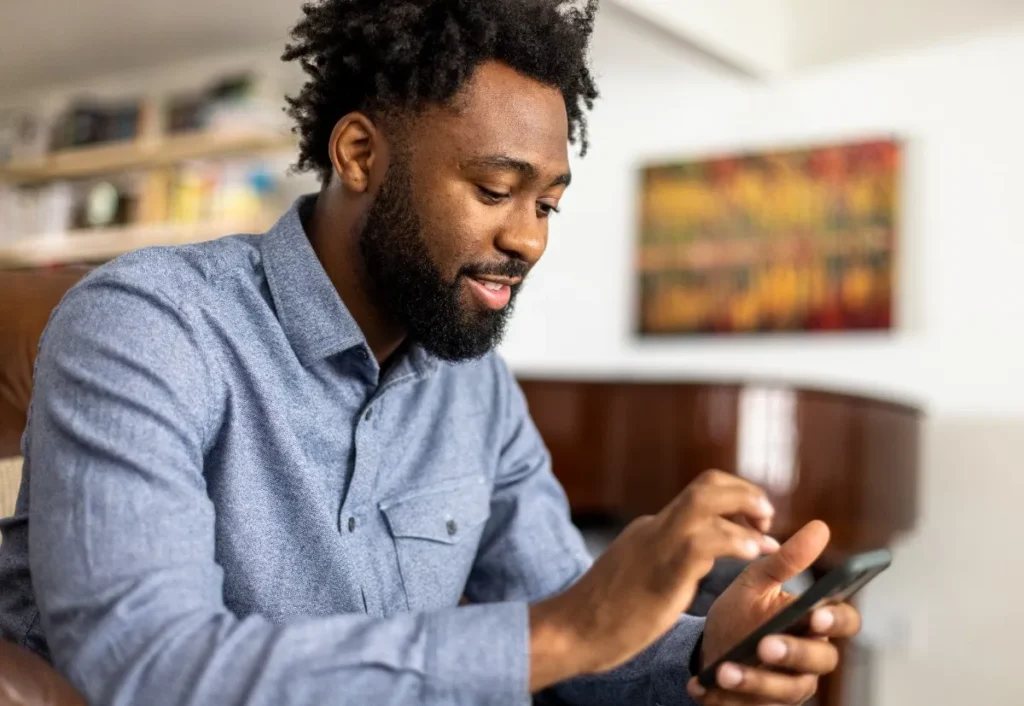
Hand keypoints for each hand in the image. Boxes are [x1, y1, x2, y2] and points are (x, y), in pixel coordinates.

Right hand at [529, 470, 779, 691]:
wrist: (570, 631)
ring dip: (746, 508)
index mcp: (652, 528)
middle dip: (746, 492)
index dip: (736, 501)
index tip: (756, 522)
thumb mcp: (640, 575)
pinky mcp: (662, 570)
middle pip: (707, 485)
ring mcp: (657, 544)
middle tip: (767, 516)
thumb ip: (665, 560)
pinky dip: (735, 541)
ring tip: (767, 535)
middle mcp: (656, 526)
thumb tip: (697, 558)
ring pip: (706, 500)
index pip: (701, 495)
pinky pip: (705, 542)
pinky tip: (752, 555)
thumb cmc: (605, 614)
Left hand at [687, 521, 862, 704]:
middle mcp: (811, 655)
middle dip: (794, 652)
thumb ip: (786, 561)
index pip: (844, 619)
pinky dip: (738, 694)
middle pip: (822, 658)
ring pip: (791, 688)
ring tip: (728, 669)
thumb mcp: (756, 584)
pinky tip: (715, 682)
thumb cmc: (741, 614)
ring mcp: (792, 685)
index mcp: (813, 620)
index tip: (814, 614)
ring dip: (758, 679)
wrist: (706, 651)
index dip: (836, 619)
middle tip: (766, 644)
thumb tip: (820, 527)